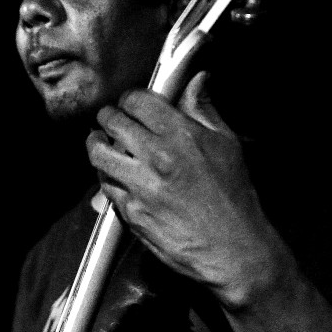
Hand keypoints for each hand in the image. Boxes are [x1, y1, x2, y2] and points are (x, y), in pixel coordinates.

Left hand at [86, 71, 289, 309]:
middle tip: (109, 120)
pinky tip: (113, 175)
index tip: (131, 103)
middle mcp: (156, 157)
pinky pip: (106, 188)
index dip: (131, 98)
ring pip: (99, 155)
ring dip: (96, 145)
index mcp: (181, 134)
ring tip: (98, 143)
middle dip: (108, 117)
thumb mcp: (228, 145)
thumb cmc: (235, 199)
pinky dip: (106, 178)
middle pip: (112, 122)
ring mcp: (140, 186)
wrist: (232, 249)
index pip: (138, 101)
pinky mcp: (131, 212)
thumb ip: (204, 110)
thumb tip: (195, 81)